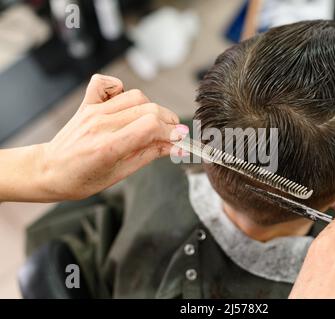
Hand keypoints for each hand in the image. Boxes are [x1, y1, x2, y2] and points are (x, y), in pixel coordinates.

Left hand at [30, 74, 187, 200]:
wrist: (49, 170)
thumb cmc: (81, 179)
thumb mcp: (120, 174)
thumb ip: (149, 155)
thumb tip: (175, 146)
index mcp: (108, 147)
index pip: (151, 127)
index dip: (172, 132)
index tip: (180, 140)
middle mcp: (101, 124)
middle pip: (149, 109)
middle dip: (168, 121)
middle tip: (172, 134)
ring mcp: (94, 111)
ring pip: (136, 96)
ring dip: (151, 108)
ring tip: (151, 124)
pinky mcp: (88, 103)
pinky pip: (107, 82)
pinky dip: (121, 88)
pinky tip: (126, 104)